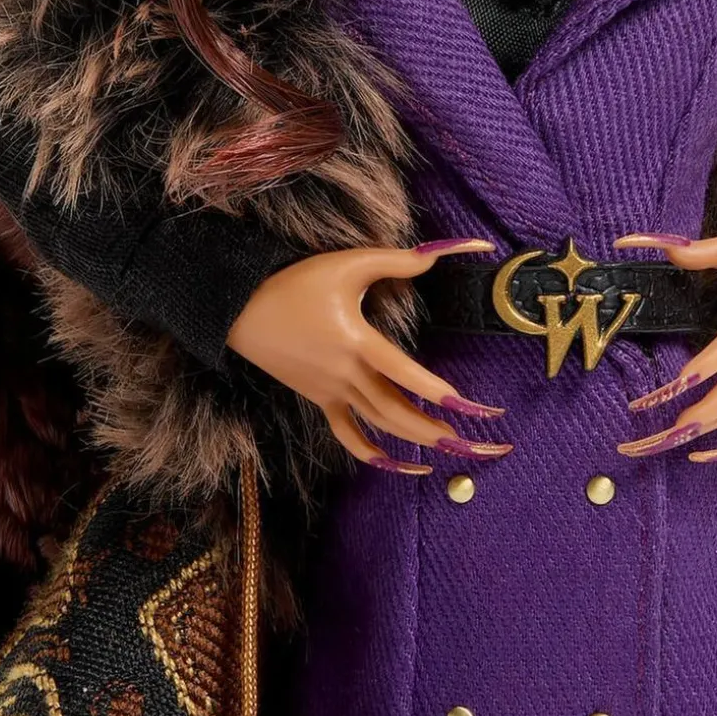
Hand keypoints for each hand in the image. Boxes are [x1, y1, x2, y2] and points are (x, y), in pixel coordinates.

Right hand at [227, 238, 513, 474]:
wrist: (239, 308)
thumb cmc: (296, 282)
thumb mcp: (348, 264)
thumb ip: (399, 260)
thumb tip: (443, 251)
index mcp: (356, 342)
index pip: (404, 375)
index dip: (438, 393)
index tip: (471, 408)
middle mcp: (346, 374)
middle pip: (398, 411)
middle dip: (438, 428)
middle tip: (476, 439)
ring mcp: (331, 392)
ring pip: (379, 425)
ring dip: (416, 439)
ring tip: (452, 448)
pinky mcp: (319, 399)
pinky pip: (347, 434)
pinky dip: (372, 453)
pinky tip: (398, 464)